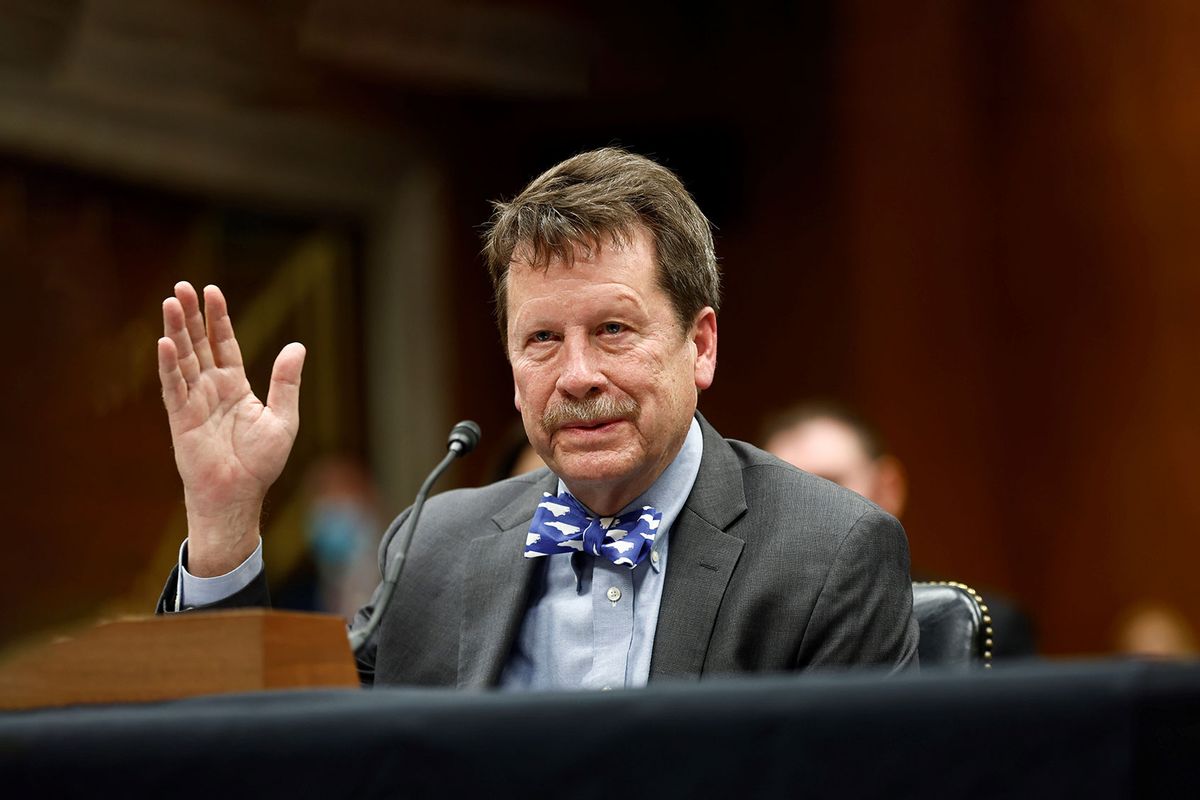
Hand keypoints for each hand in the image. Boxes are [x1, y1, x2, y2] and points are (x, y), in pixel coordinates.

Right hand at [157, 282, 305, 575]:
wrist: (239, 494)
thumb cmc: (260, 463)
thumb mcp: (283, 417)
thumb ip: (287, 382)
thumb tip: (297, 346)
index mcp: (235, 386)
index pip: (224, 344)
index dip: (217, 318)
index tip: (212, 291)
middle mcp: (212, 388)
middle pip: (198, 344)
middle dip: (191, 316)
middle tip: (182, 286)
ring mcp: (194, 401)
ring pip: (182, 359)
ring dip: (176, 331)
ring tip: (170, 302)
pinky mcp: (181, 417)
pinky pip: (173, 387)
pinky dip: (168, 365)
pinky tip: (165, 342)